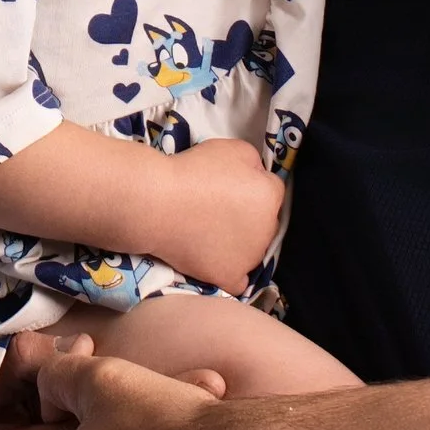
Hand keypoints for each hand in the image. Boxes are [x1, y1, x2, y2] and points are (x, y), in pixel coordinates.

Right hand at [170, 138, 286, 294]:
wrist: (157, 204)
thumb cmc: (194, 171)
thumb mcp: (234, 149)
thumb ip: (255, 163)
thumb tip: (258, 177)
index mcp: (270, 197)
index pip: (272, 190)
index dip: (251, 185)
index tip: (230, 185)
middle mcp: (267, 229)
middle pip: (265, 221)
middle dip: (250, 215)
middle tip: (218, 208)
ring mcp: (249, 258)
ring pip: (254, 249)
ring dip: (241, 242)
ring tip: (209, 232)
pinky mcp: (229, 277)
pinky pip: (239, 280)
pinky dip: (232, 272)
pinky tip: (218, 261)